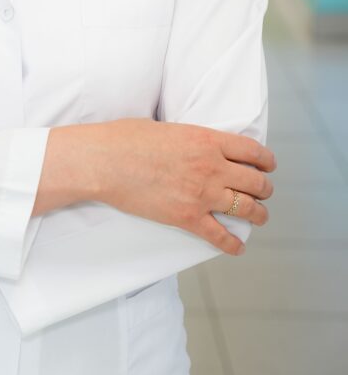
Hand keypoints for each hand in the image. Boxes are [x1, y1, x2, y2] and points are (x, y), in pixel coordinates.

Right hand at [91, 118, 275, 255]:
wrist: (105, 161)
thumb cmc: (127, 138)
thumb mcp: (168, 127)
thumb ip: (190, 139)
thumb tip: (195, 146)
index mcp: (207, 140)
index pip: (253, 152)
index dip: (267, 161)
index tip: (268, 167)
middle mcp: (212, 167)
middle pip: (256, 182)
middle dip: (264, 189)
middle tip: (262, 192)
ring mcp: (202, 194)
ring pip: (247, 209)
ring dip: (258, 215)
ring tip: (259, 217)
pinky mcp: (187, 217)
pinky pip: (220, 236)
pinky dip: (233, 245)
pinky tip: (237, 247)